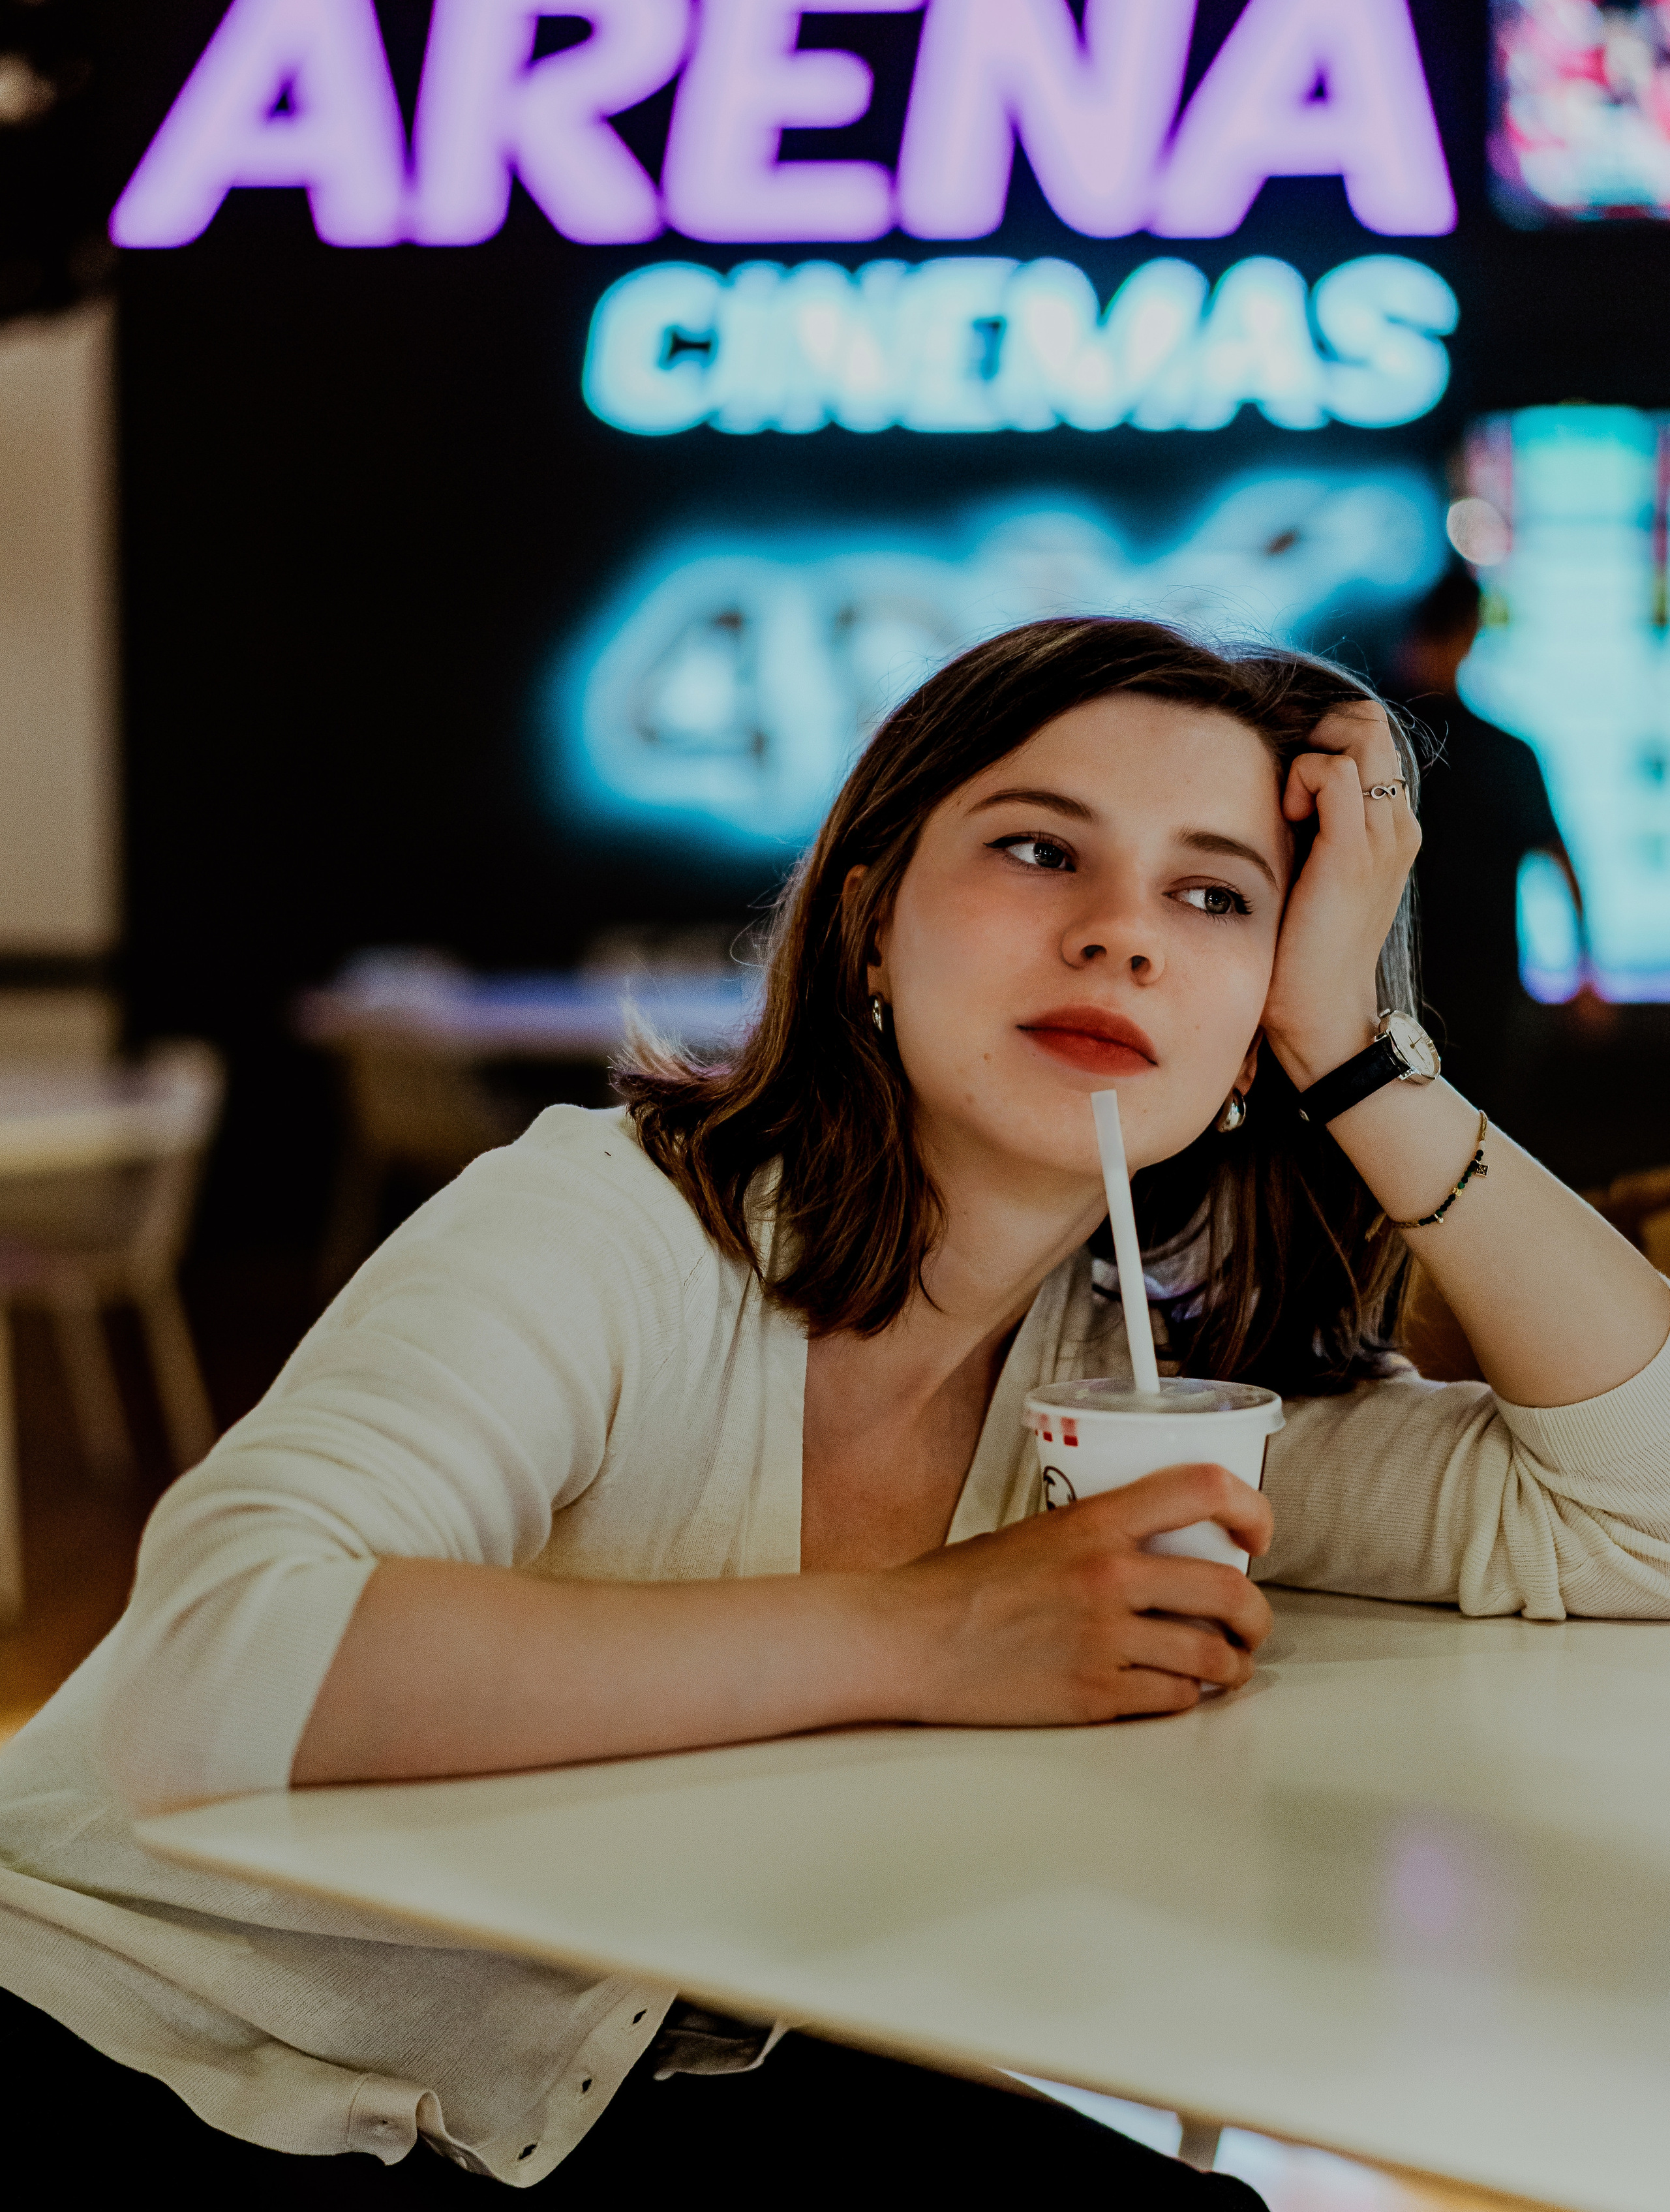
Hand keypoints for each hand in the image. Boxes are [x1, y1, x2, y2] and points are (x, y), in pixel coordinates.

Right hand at [891, 1462, 1274, 1725]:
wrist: (908, 1640)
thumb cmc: (959, 1585)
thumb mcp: (1037, 1531)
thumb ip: (1102, 1535)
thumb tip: (1162, 1549)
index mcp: (1094, 1522)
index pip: (1204, 1488)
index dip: (1252, 1509)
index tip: (1257, 1533)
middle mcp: (1108, 1577)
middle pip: (1230, 1591)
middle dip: (1256, 1614)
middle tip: (1250, 1622)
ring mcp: (1104, 1641)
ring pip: (1212, 1656)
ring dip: (1230, 1664)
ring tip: (1222, 1664)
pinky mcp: (1094, 1696)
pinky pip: (1174, 1699)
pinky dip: (1185, 1696)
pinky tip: (1174, 1689)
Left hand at [1261, 699, 1422, 1089]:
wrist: (1324, 1012)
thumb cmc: (1304, 950)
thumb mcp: (1314, 876)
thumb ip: (1312, 829)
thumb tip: (1275, 788)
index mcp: (1390, 828)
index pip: (1372, 737)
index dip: (1327, 735)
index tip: (1289, 779)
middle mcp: (1396, 824)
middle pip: (1370, 723)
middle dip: (1319, 733)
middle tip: (1287, 785)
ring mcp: (1381, 835)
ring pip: (1359, 734)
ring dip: (1309, 755)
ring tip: (1290, 808)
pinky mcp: (1353, 851)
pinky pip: (1334, 770)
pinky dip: (1303, 777)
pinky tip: (1287, 818)